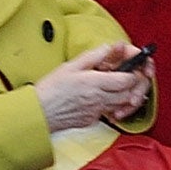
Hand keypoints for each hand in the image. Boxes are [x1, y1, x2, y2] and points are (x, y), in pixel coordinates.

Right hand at [32, 43, 151, 132]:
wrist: (38, 114)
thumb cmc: (51, 89)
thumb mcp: (70, 66)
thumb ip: (93, 56)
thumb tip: (108, 48)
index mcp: (94, 83)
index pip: (127, 80)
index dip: (132, 73)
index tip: (128, 68)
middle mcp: (98, 100)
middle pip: (128, 95)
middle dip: (130, 86)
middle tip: (123, 76)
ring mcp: (96, 112)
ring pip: (120, 105)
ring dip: (121, 96)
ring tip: (111, 86)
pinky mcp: (91, 121)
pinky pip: (106, 112)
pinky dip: (108, 105)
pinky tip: (97, 97)